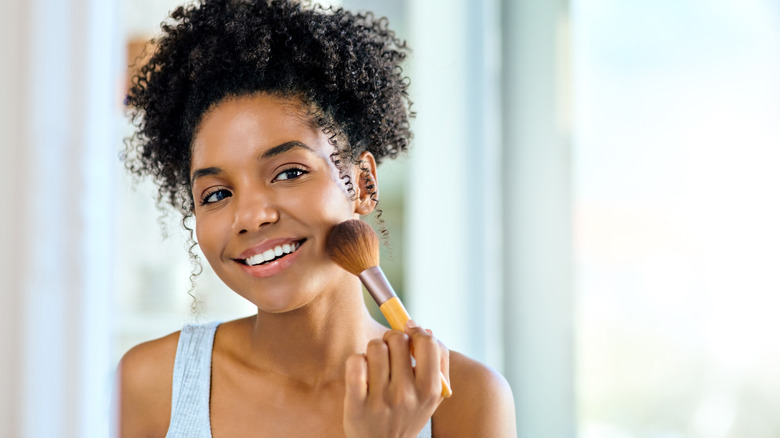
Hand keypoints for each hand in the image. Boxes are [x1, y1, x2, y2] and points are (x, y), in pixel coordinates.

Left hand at [343, 321, 449, 437]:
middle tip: (389, 350)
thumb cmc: (408, 414)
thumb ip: (438, 362)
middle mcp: (407, 396)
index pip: (428, 343)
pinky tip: (361, 371)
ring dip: (373, 350)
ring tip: (375, 363)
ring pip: (375, 347)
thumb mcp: (431, 395)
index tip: (408, 330)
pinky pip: (355, 362)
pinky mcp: (356, 405)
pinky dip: (356, 361)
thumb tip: (427, 330)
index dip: (416, 331)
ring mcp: (381, 401)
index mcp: (429, 391)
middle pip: (397, 339)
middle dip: (391, 338)